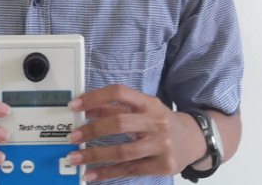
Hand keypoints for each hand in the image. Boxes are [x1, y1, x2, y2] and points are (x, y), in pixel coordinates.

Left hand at [67, 84, 205, 181]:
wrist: (193, 139)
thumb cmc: (160, 121)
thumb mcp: (141, 108)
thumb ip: (114, 108)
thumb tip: (85, 110)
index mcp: (148, 102)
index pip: (118, 93)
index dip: (95, 98)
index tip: (75, 106)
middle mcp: (155, 121)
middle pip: (119, 123)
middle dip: (92, 130)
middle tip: (73, 136)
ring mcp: (160, 145)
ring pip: (122, 151)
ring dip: (94, 155)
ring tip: (75, 158)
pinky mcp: (162, 166)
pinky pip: (129, 170)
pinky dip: (107, 173)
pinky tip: (91, 174)